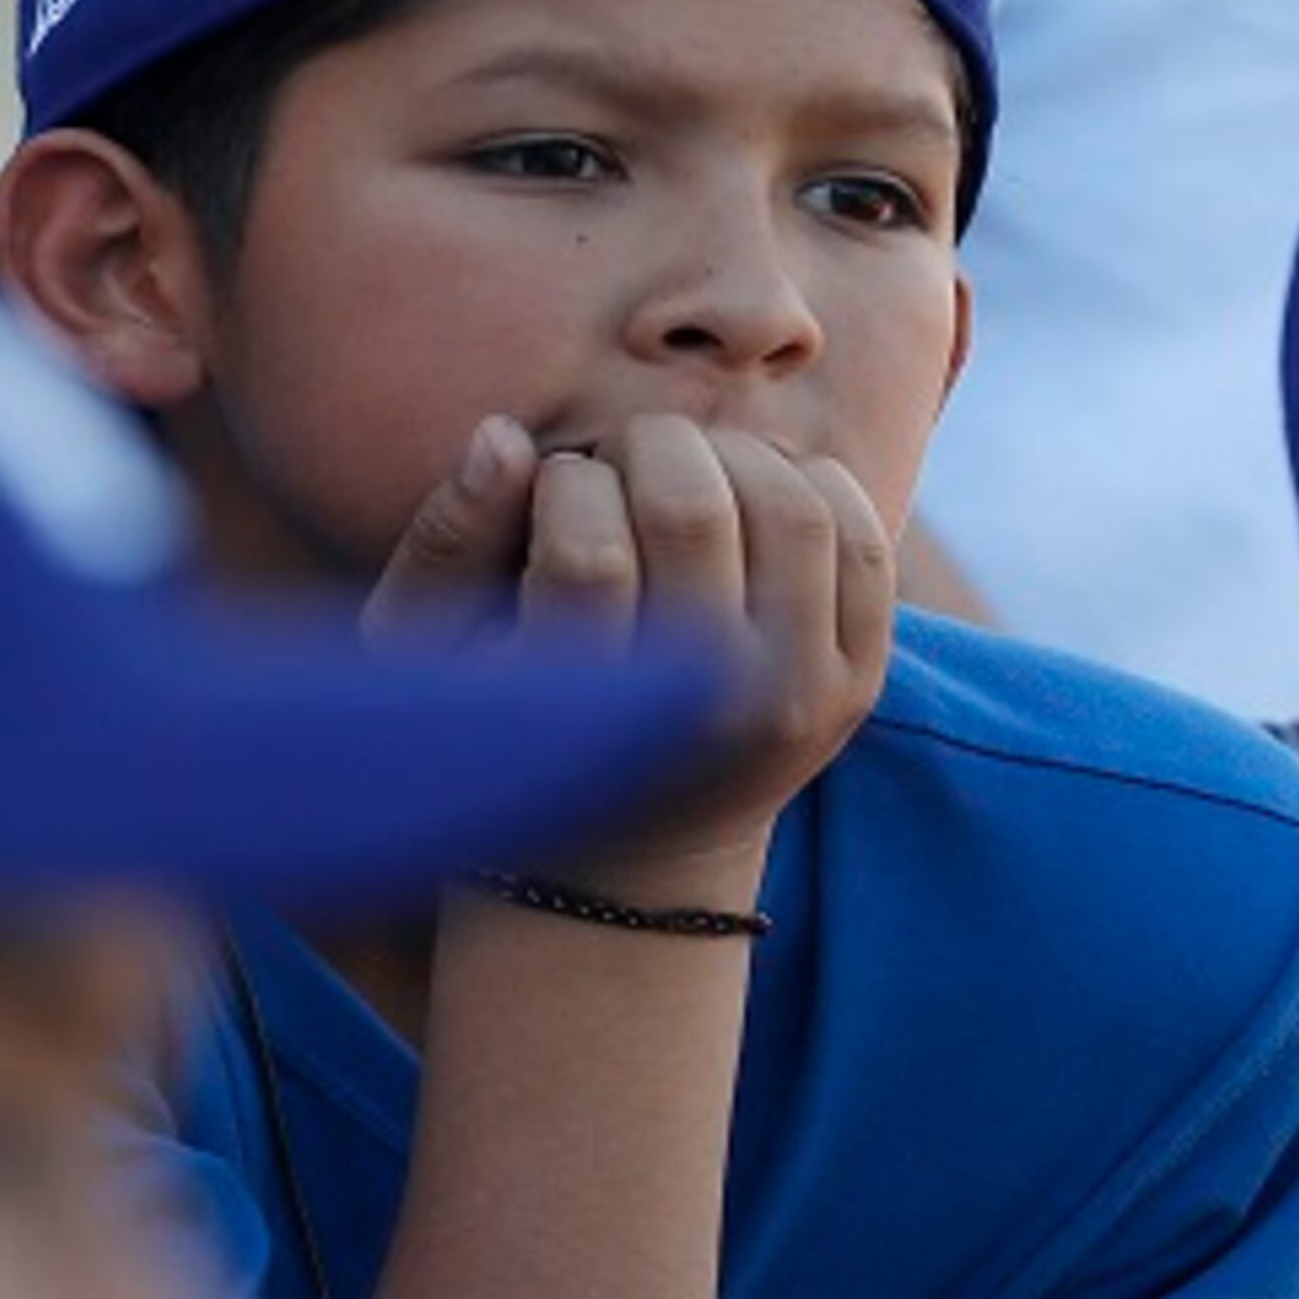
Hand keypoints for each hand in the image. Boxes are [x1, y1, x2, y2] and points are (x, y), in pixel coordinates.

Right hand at [364, 413, 891, 891]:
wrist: (635, 862)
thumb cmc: (514, 732)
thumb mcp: (437, 658)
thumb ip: (449, 536)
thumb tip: (504, 435)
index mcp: (597, 719)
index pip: (586, 554)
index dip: (564, 484)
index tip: (558, 489)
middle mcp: (710, 714)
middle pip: (692, 510)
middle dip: (644, 446)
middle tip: (621, 462)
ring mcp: (800, 701)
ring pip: (789, 504)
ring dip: (729, 452)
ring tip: (687, 472)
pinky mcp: (858, 684)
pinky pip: (860, 535)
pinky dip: (810, 481)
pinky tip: (756, 493)